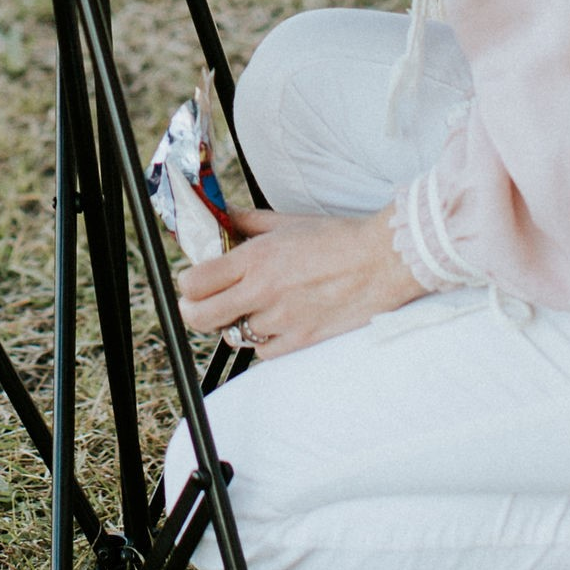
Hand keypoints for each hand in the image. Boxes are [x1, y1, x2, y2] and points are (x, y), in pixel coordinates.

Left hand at [176, 206, 427, 360]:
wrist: (381, 261)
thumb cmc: (336, 237)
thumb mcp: (286, 221)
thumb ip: (247, 222)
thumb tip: (222, 218)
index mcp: (256, 258)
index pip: (195, 282)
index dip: (188, 284)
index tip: (194, 281)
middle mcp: (262, 291)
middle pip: (200, 317)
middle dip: (194, 311)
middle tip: (203, 303)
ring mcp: (280, 320)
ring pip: (232, 334)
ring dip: (235, 323)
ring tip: (250, 307)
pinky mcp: (300, 341)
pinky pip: (263, 351)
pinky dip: (263, 340)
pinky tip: (276, 321)